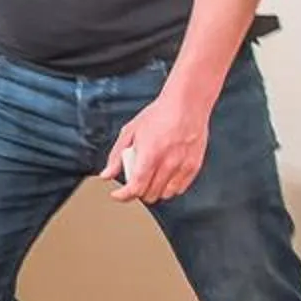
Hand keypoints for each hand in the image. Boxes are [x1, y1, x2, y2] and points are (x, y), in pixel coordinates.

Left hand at [103, 87, 208, 203]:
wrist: (186, 105)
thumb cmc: (159, 115)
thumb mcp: (130, 131)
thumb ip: (116, 156)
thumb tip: (106, 175)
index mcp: (150, 154)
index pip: (136, 187)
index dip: (124, 196)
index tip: (118, 195)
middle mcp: (167, 163)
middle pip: (149, 194)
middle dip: (138, 191)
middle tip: (135, 180)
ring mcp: (182, 166)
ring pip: (165, 194)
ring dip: (154, 190)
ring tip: (151, 177)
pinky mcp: (194, 166)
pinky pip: (180, 188)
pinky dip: (170, 187)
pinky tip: (165, 177)